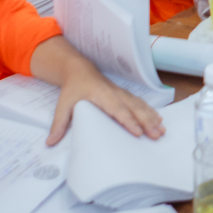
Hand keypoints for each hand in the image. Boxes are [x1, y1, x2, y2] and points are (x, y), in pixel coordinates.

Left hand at [49, 74, 163, 144]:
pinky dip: (151, 112)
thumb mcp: (63, 105)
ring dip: (152, 118)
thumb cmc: (73, 88)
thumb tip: (50, 143)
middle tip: (156, 134)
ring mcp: (122, 93)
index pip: (117, 109)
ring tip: (162, 131)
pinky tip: (159, 121)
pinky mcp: (125, 96)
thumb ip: (58, 124)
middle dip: (146, 121)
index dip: (128, 120)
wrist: (79, 70)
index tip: (138, 132)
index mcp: (101, 95)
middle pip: (134, 108)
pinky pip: (140, 104)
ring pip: (140, 106)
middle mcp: (115, 93)